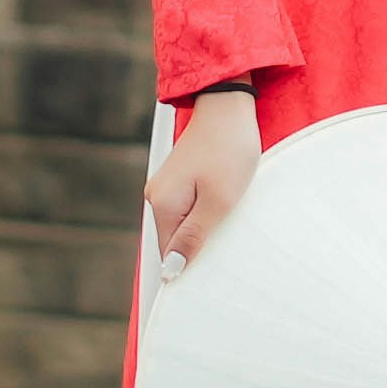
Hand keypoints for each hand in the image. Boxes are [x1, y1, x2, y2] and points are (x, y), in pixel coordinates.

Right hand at [145, 87, 261, 269]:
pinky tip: (224, 205)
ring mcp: (166, 186)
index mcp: (163, 204)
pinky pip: (189, 208)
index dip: (187, 270)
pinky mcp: (180, 178)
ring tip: (229, 218)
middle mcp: (157, 196)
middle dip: (197, 249)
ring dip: (204, 229)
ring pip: (183, 225)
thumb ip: (193, 237)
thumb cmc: (230, 150)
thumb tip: (170, 270)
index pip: (167, 255)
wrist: (230, 106)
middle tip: (227, 244)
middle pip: (174, 241)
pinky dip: (205, 213)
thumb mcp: (219, 201)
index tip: (208, 281)